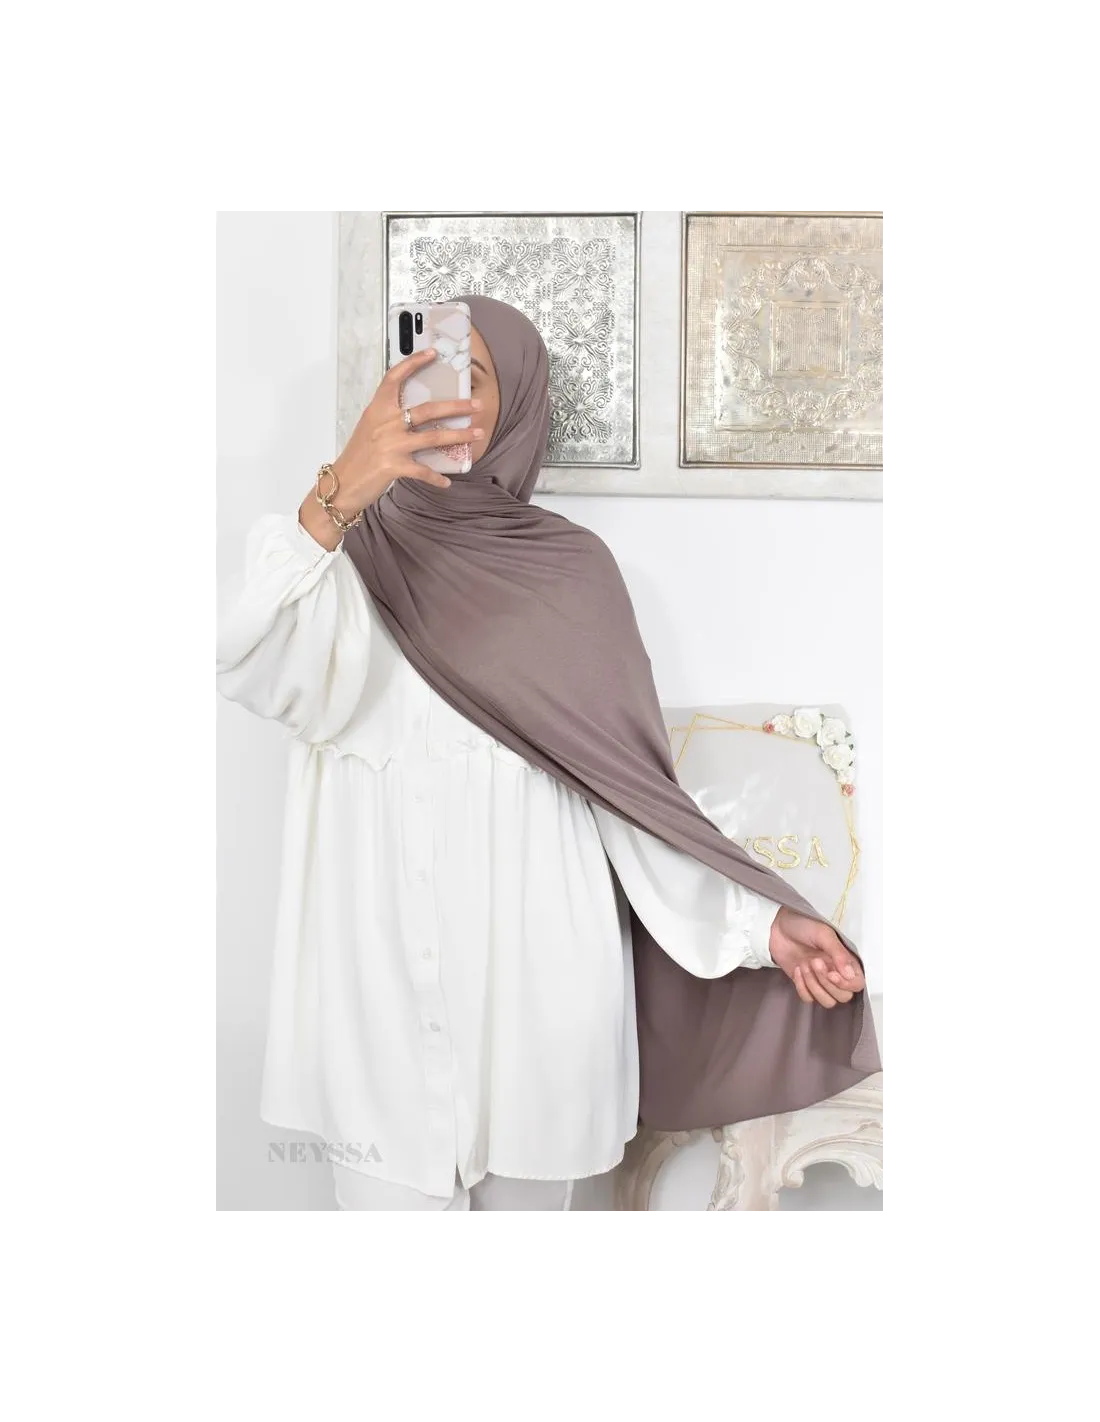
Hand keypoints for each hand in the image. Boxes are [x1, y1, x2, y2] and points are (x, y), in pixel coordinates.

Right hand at [300, 349, 484, 546]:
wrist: (341, 483)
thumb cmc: (358, 456)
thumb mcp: (370, 428)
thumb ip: (389, 417)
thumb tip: (416, 413)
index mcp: (378, 409)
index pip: (394, 378)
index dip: (413, 363)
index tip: (432, 354)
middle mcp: (385, 423)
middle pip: (427, 410)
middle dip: (456, 407)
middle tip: (476, 404)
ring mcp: (390, 444)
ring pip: (433, 438)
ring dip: (459, 436)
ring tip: (477, 434)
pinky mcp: (393, 466)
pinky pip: (423, 471)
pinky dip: (436, 477)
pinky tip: (447, 481)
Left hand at [768, 905, 866, 1008]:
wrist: (778, 927)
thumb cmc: (803, 926)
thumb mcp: (823, 934)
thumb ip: (839, 954)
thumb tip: (851, 975)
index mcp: (846, 961)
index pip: (857, 984)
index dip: (846, 984)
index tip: (831, 973)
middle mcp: (836, 973)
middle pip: (843, 997)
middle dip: (826, 983)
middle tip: (814, 962)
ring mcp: (820, 981)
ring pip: (827, 1001)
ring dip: (814, 986)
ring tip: (804, 964)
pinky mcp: (805, 985)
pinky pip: (809, 999)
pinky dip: (801, 987)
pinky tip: (796, 969)